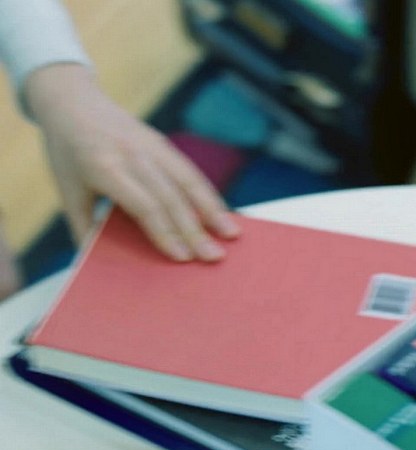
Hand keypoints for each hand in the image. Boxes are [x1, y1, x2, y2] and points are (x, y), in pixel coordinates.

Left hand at [24, 64, 240, 261]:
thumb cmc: (66, 153)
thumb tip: (97, 264)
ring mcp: (152, 145)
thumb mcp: (66, 190)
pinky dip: (208, 194)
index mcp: (104, 168)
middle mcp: (133, 154)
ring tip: (231, 234)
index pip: (144, 205)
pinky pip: (190, 171)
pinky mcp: (163, 142)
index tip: (181, 258)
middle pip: (172, 197)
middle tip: (213, 257)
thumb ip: (82, 226)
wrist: (71, 101)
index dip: (165, 232)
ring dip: (213, 210)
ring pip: (189, 181)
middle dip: (196, 230)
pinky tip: (222, 212)